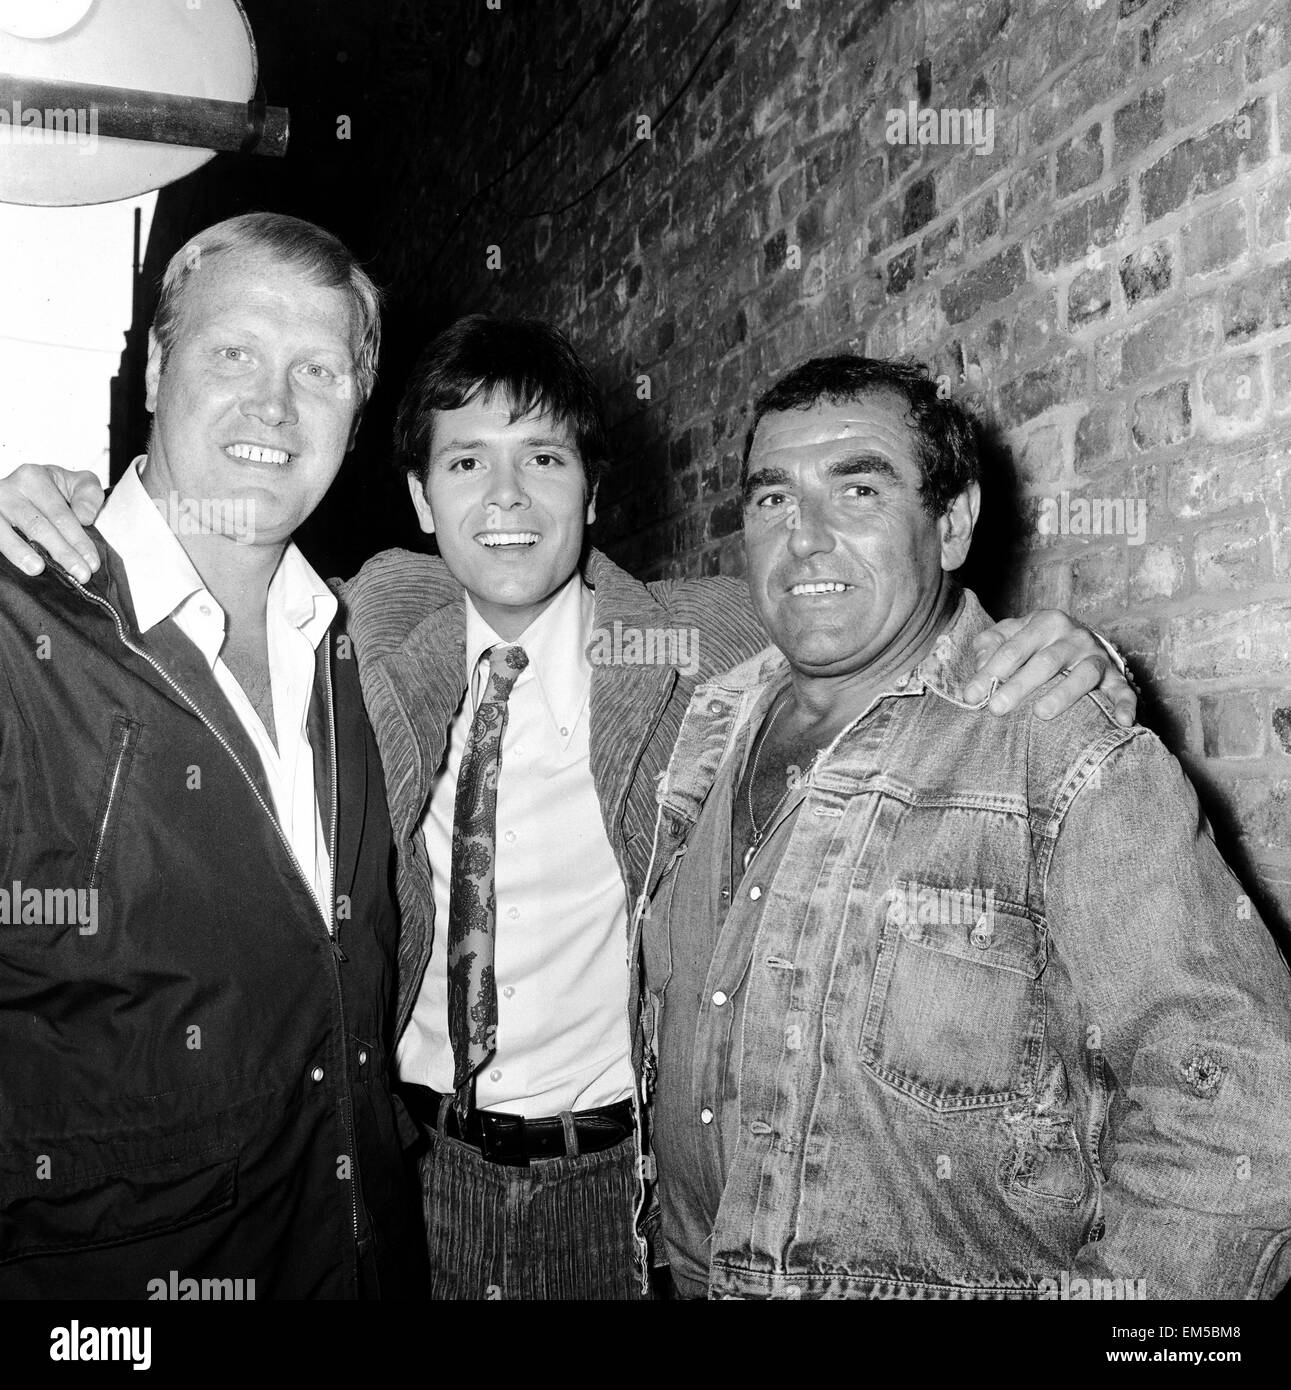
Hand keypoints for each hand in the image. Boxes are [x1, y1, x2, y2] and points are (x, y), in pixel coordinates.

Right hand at [0, 464, 103, 581]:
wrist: (24, 490)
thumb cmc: (56, 491)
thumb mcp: (79, 483)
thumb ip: (89, 495)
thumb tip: (84, 517)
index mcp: (34, 478)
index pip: (60, 515)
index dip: (78, 540)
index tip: (93, 563)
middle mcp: (10, 489)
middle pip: (38, 526)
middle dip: (62, 553)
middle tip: (81, 575)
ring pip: (7, 533)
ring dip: (23, 553)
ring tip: (38, 569)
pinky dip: (7, 552)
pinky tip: (19, 565)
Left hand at [963, 610, 1136, 727]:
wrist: (1078, 638)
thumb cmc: (1034, 642)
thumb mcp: (1009, 635)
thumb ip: (990, 645)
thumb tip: (983, 665)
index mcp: (1045, 622)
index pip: (1013, 649)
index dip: (991, 672)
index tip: (971, 696)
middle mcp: (1074, 637)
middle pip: (1045, 662)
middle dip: (1019, 685)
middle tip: (997, 709)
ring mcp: (1096, 657)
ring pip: (1082, 675)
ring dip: (1063, 695)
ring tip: (1041, 714)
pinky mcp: (1114, 677)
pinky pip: (1122, 691)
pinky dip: (1124, 705)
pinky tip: (1121, 722)